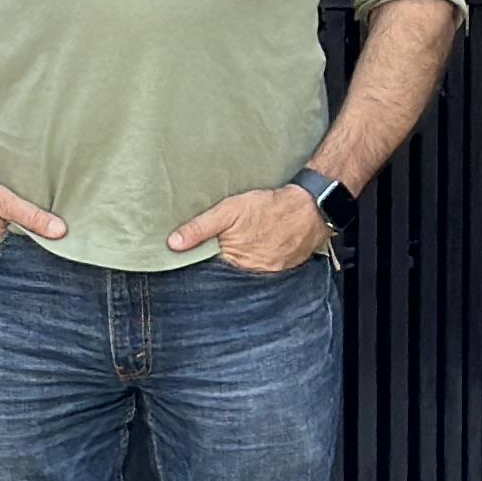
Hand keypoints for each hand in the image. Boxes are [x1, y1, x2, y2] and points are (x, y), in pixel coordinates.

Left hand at [173, 183, 332, 275]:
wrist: (308, 208)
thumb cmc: (266, 207)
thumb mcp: (227, 211)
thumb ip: (199, 228)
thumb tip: (173, 244)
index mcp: (235, 260)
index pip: (209, 270)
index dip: (199, 263)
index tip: (189, 259)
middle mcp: (253, 272)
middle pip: (228, 273)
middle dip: (219, 265)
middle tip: (217, 250)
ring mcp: (270, 272)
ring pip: (246, 273)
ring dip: (239, 264)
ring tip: (237, 249)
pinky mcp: (284, 269)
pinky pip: (265, 271)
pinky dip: (257, 263)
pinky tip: (255, 250)